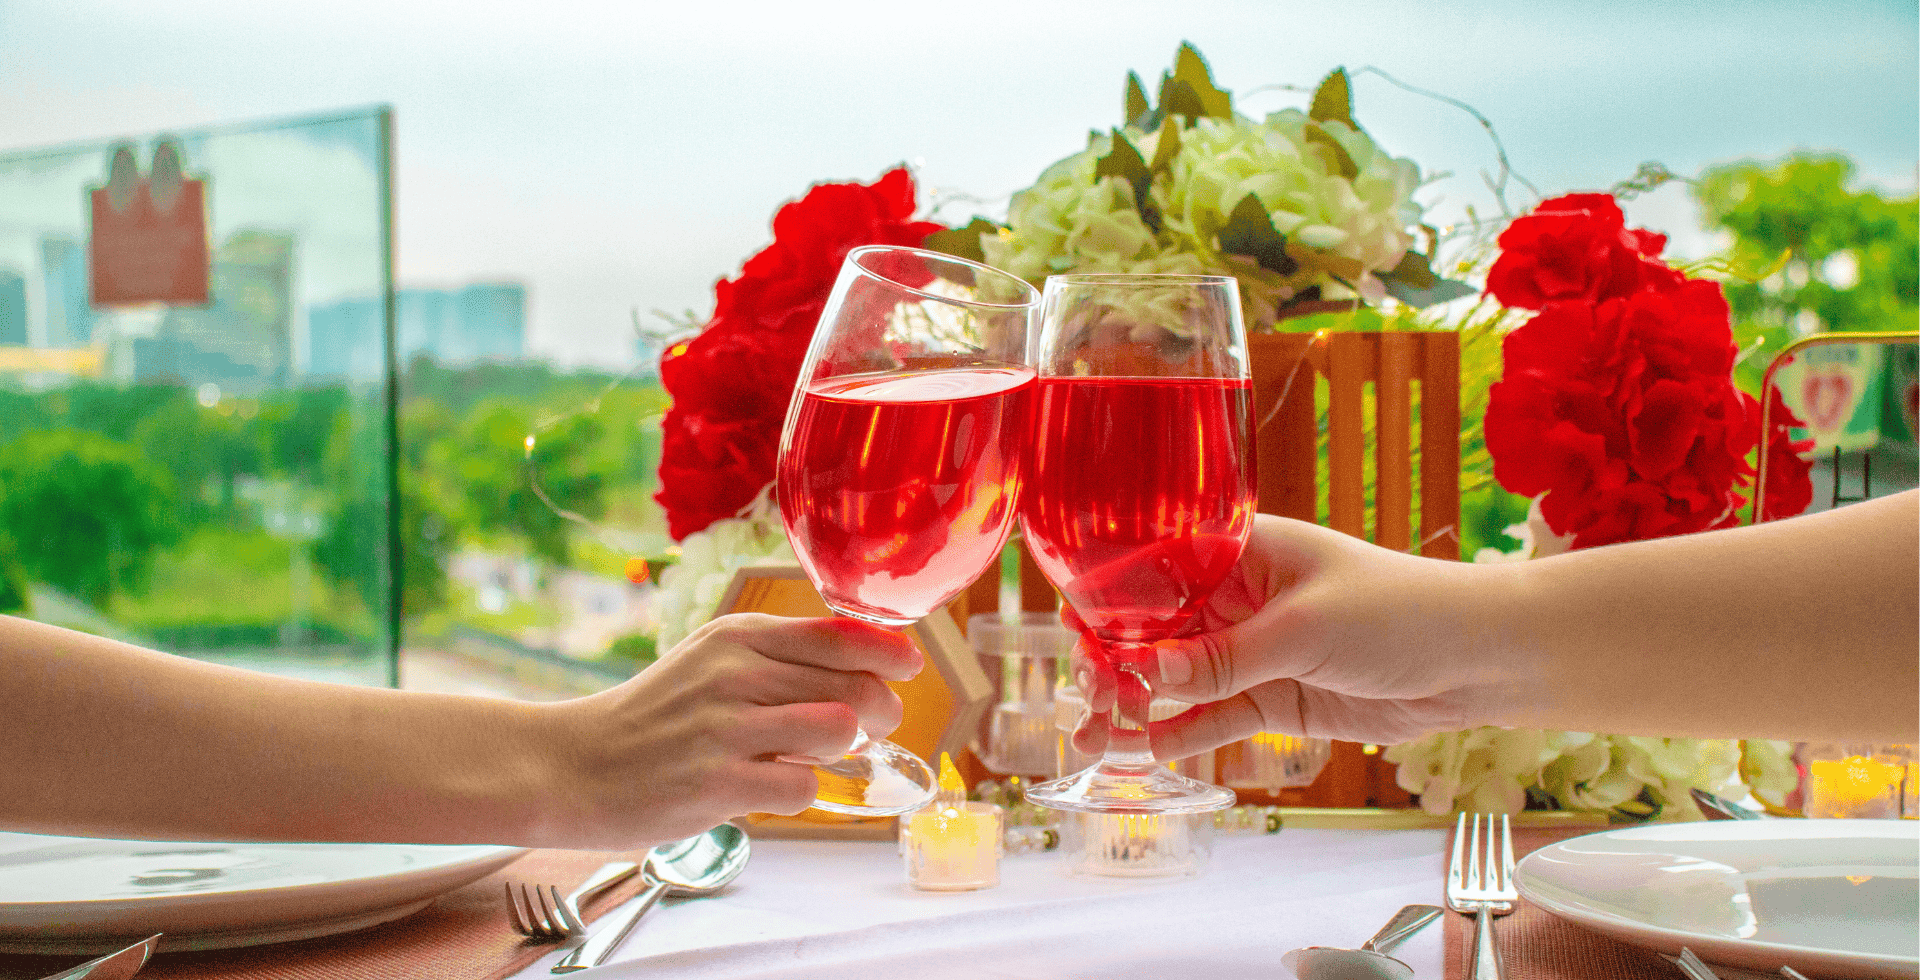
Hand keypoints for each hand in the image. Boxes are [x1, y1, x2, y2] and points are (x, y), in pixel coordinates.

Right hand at [541, 613, 920, 847]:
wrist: (572, 765)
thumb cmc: (655, 718)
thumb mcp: (710, 662)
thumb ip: (779, 659)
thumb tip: (866, 669)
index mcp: (737, 637)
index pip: (839, 633)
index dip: (889, 652)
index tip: (909, 666)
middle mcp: (734, 674)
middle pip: (855, 687)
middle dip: (879, 712)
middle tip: (868, 728)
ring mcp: (725, 729)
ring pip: (837, 730)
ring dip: (840, 751)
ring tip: (813, 757)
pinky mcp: (716, 784)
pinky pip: (801, 789)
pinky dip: (800, 794)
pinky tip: (770, 789)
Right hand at [1069, 515, 1506, 760]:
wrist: (1477, 660)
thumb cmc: (1400, 611)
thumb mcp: (1305, 628)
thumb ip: (1224, 657)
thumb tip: (1147, 670)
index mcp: (1243, 550)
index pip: (1157, 564)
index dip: (1111, 594)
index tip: (1073, 626)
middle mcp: (1238, 596)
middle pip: (1156, 628)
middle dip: (1116, 660)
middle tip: (1089, 695)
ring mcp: (1254, 649)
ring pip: (1177, 678)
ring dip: (1137, 704)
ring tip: (1096, 735)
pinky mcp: (1274, 697)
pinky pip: (1213, 716)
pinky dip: (1180, 734)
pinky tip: (1146, 750)